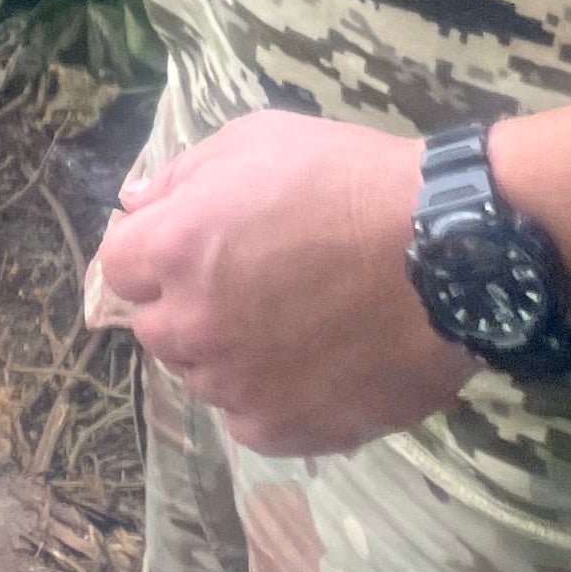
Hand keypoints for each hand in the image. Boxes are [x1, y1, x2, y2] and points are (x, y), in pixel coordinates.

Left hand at [84, 110, 473, 456]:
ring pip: (203, 377)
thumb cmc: (352, 179)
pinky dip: (269, 399)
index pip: (120, 266)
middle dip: (186, 304)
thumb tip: (135, 205)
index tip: (195, 244)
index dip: (154, 252)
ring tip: (293, 323)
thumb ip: (182, 176)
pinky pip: (250, 422)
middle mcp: (193, 326)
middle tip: (250, 282)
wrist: (450, 252)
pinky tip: (311, 366)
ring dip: (228, 354)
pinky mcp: (288, 431)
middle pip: (156, 327)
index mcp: (176, 250)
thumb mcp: (258, 140)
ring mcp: (238, 387)